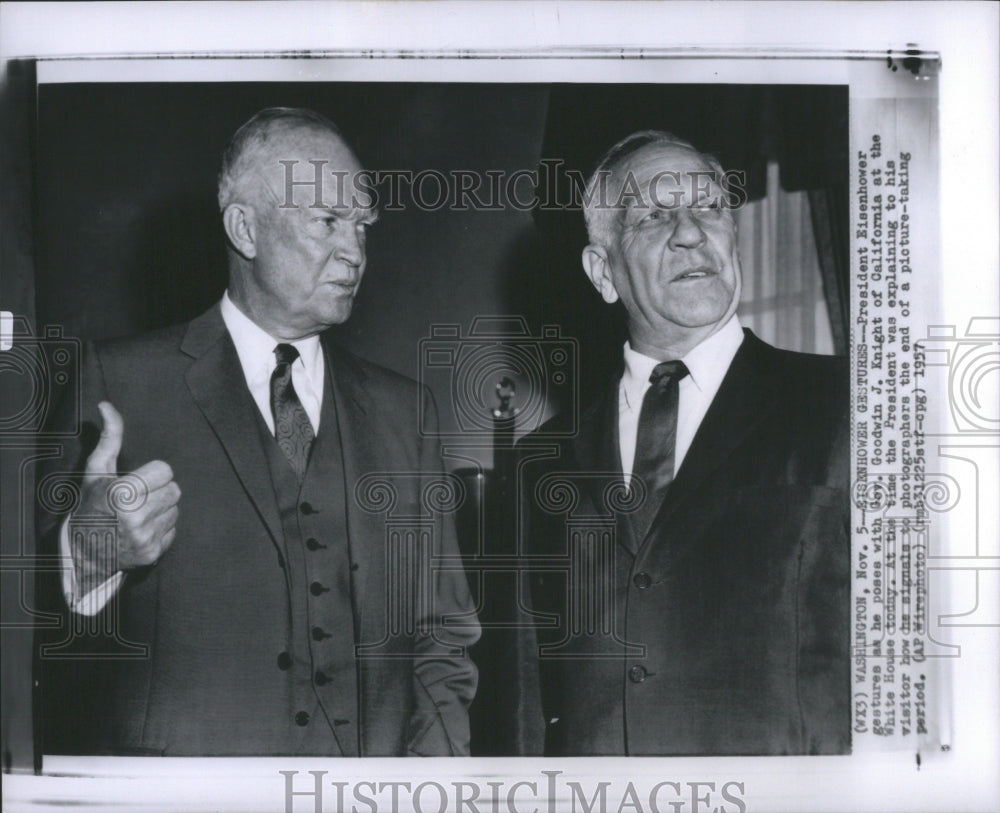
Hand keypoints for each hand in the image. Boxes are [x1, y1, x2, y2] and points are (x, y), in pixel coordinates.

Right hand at [70, 401, 180, 594]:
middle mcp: (135, 516)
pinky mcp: (153, 553)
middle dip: (159, 491)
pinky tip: (142, 529)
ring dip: (162, 509)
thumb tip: (107, 405)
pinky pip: (174, 531)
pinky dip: (161, 529)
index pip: (166, 471)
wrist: (82, 552)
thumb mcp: (96, 471)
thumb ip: (109, 438)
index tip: (136, 482)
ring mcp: (145, 537)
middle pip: (175, 490)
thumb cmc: (91, 505)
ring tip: (139, 514)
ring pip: (176, 510)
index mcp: (122, 492)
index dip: (152, 474)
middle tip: (138, 498)